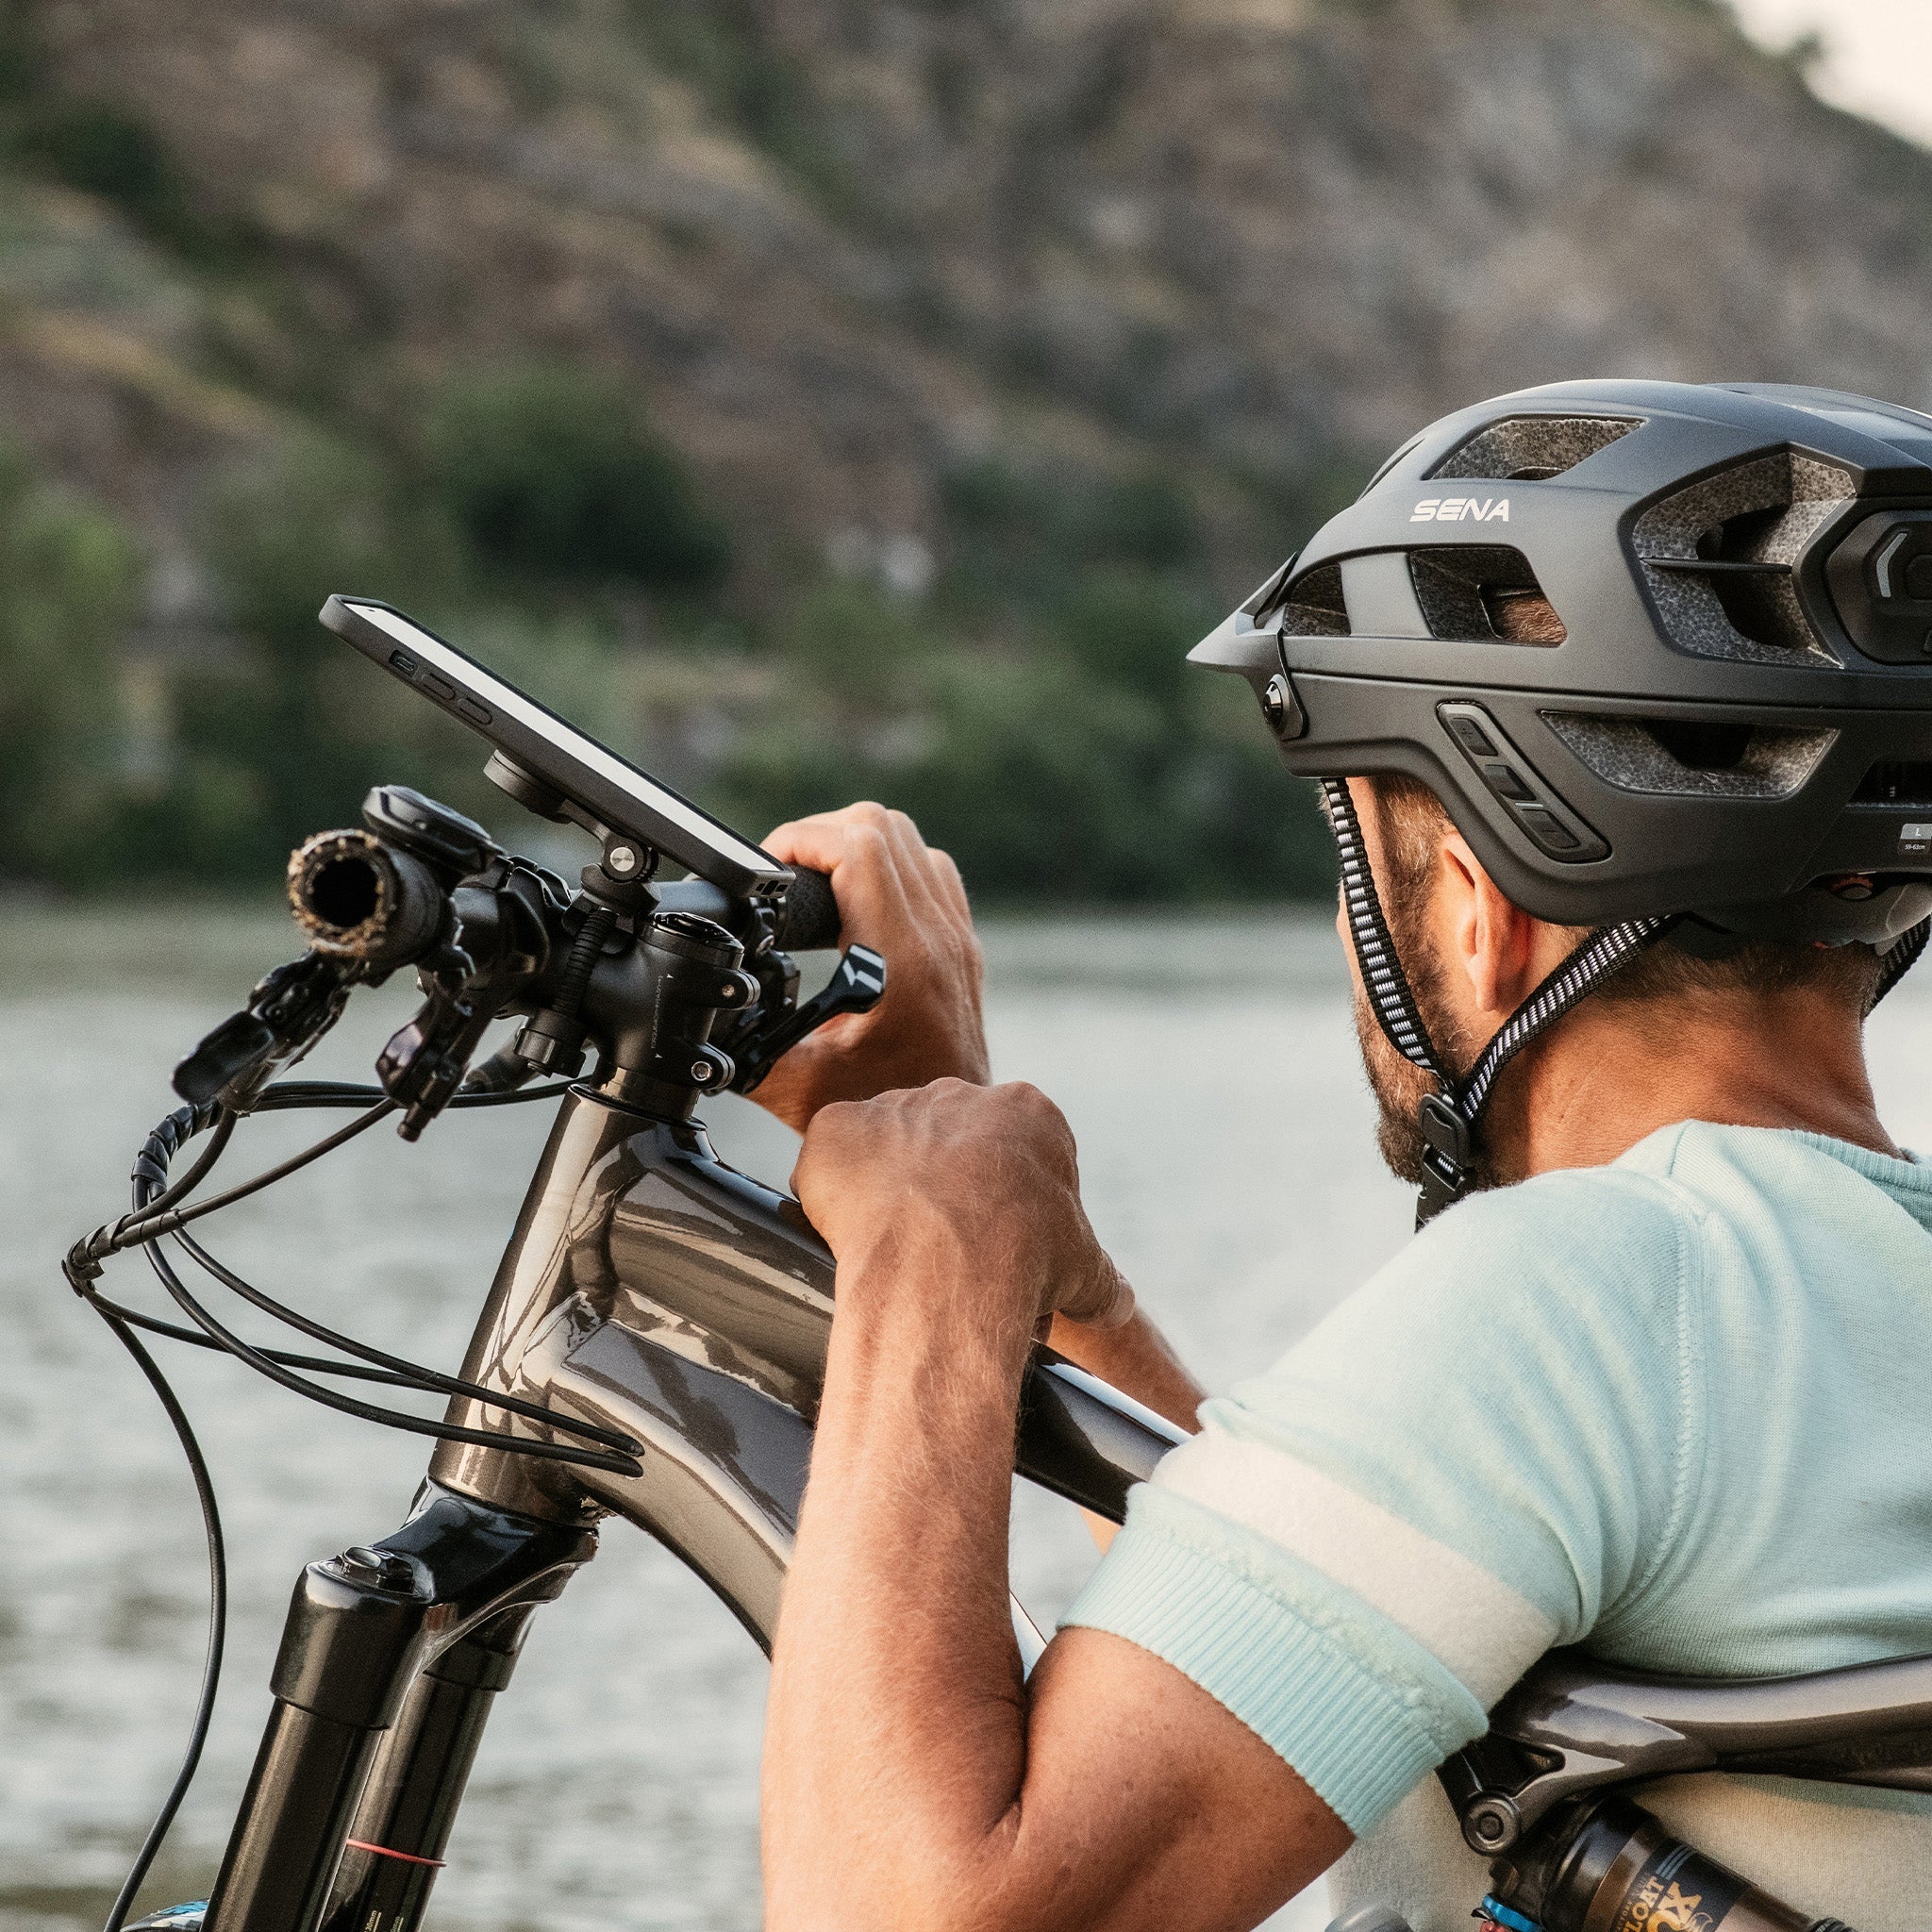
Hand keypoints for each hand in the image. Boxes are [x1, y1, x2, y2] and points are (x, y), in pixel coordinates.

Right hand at [756, 803, 988, 1133]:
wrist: (957, 1143)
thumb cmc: (886, 1115)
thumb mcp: (799, 1088)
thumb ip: (745, 1053)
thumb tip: (697, 1029)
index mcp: (901, 959)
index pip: (859, 848)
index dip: (801, 839)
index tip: (767, 869)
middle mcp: (938, 937)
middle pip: (884, 827)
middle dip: (820, 833)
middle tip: (782, 872)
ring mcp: (957, 937)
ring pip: (911, 840)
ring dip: (855, 842)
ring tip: (811, 879)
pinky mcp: (962, 945)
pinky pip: (930, 869)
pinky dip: (889, 866)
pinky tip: (855, 901)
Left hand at [792, 1078, 1134, 1342]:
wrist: (945, 1272)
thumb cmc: (1022, 1264)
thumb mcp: (1085, 1273)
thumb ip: (1101, 1277)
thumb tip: (1115, 1300)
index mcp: (1028, 1111)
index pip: (1017, 1154)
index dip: (1010, 1208)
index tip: (1003, 1249)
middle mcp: (958, 1094)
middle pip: (950, 1145)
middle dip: (951, 1196)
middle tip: (950, 1259)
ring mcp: (892, 1107)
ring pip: (888, 1152)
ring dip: (891, 1195)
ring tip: (899, 1257)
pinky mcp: (835, 1129)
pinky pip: (829, 1162)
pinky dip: (834, 1196)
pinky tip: (853, 1238)